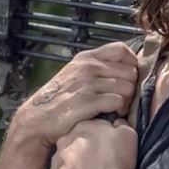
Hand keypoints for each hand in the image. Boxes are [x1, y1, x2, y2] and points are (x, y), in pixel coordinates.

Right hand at [12, 42, 138, 148]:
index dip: (131, 64)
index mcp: (87, 58)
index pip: (121, 50)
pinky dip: (119, 110)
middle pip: (130, 72)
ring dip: (126, 101)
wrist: (37, 119)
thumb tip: (128, 69)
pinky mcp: (87, 101)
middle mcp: (88, 67)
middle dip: (130, 87)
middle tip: (121, 99)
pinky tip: (111, 115)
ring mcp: (87, 83)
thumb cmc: (60, 98)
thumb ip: (98, 68)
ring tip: (116, 108)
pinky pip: (119, 101)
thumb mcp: (76, 74)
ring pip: (128, 88)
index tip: (126, 78)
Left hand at [49, 118, 137, 168]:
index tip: (106, 143)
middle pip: (74, 140)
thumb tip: (116, 122)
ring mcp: (56, 160)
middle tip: (97, 159)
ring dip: (75, 163)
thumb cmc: (116, 161)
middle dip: (84, 147)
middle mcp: (64, 140)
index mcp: (82, 126)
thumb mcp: (129, 135)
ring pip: (66, 158)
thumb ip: (120, 124)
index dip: (99, 134)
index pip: (89, 125)